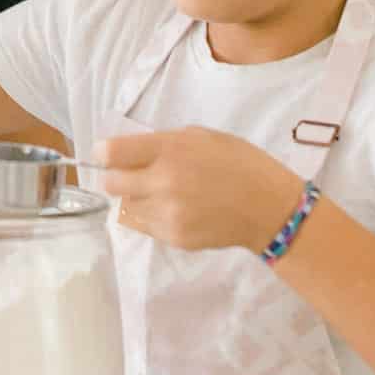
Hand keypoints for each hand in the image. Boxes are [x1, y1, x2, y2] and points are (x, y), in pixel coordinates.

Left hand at [96, 127, 299, 252]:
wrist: (270, 208)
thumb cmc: (240, 164)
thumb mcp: (204, 137)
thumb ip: (164, 143)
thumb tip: (131, 151)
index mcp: (171, 150)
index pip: (112, 152)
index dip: (105, 153)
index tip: (109, 155)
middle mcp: (163, 181)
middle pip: (111, 183)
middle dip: (118, 178)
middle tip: (136, 176)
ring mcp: (167, 213)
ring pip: (127, 207)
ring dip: (138, 199)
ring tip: (166, 195)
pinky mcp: (173, 237)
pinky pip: (146, 225)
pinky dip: (154, 217)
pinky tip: (179, 211)